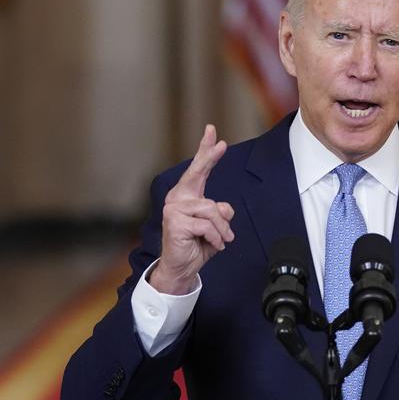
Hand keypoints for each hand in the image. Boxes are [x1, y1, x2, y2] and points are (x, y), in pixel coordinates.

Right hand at [150, 124, 234, 293]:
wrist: (183, 267)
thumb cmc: (197, 245)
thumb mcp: (216, 226)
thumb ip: (220, 212)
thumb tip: (224, 208)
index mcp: (188, 195)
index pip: (198, 170)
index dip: (205, 151)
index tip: (212, 132)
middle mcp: (178, 198)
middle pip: (198, 174)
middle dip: (209, 157)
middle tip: (221, 144)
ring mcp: (174, 209)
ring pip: (213, 210)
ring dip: (222, 229)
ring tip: (221, 240)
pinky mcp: (175, 222)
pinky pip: (207, 226)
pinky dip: (215, 238)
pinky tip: (213, 245)